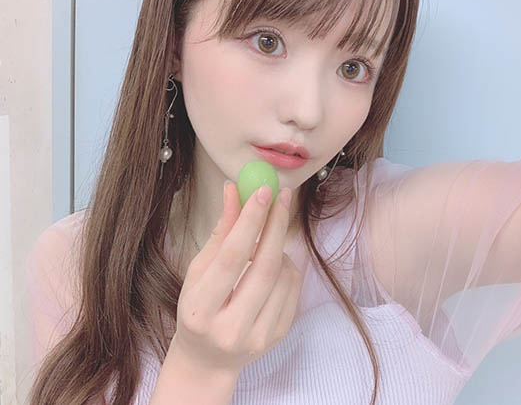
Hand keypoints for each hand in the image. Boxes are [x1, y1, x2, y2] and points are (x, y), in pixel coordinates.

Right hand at [171, 182, 302, 375]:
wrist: (207, 360)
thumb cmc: (197, 309)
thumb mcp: (198, 272)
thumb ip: (219, 233)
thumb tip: (234, 190)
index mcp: (200, 311)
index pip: (231, 258)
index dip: (249, 221)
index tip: (262, 191)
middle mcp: (230, 329)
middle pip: (264, 267)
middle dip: (275, 225)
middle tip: (282, 196)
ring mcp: (258, 337)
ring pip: (283, 276)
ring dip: (279, 247)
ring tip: (265, 242)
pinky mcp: (277, 337)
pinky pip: (293, 289)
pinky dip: (287, 267)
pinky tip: (272, 265)